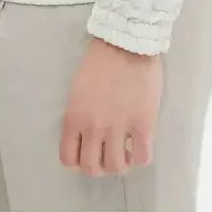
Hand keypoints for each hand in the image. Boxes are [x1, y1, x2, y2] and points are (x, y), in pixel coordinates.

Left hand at [59, 35, 162, 175]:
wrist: (126, 43)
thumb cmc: (100, 60)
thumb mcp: (78, 89)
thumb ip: (80, 115)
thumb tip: (87, 136)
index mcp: (74, 117)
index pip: (68, 159)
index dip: (79, 162)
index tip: (89, 154)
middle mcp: (93, 127)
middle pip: (92, 167)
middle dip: (100, 166)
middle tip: (108, 154)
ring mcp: (118, 127)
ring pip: (116, 166)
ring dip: (121, 163)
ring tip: (126, 151)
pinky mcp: (142, 125)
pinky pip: (142, 157)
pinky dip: (141, 157)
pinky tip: (141, 145)